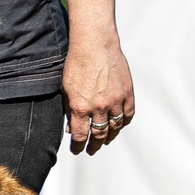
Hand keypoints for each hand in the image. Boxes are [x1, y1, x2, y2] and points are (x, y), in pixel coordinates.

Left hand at [63, 28, 134, 156]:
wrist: (95, 44)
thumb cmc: (77, 63)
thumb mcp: (66, 88)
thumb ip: (68, 109)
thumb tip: (72, 127)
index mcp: (80, 106)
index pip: (80, 136)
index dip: (79, 147)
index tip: (77, 150)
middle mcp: (99, 107)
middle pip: (99, 135)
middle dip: (94, 145)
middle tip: (92, 150)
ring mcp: (115, 101)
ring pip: (115, 128)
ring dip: (110, 137)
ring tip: (105, 140)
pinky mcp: (127, 93)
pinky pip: (128, 115)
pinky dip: (123, 123)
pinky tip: (119, 126)